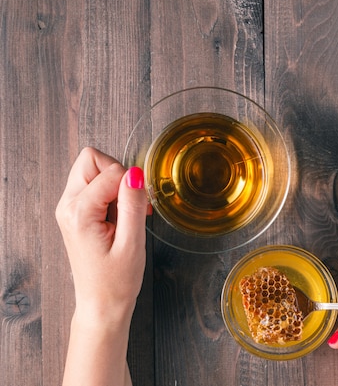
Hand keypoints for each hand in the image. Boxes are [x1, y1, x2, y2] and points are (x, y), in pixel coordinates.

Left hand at [56, 147, 148, 385]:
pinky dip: (112, 193)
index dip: (132, 184)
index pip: (109, 172)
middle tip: (132, 204)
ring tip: (127, 213)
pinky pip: (94, 185)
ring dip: (115, 184)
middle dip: (118, 174)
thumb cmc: (116, 281)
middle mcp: (67, 205)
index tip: (141, 208)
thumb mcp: (132, 243)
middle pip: (92, 160)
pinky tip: (121, 216)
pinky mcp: (76, 212)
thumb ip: (132, 204)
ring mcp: (69, 208)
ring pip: (93, 170)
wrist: (101, 305)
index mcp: (79, 212)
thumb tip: (136, 172)